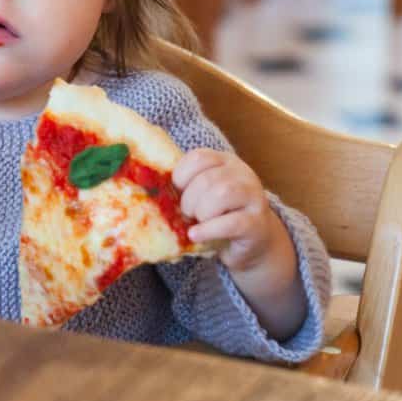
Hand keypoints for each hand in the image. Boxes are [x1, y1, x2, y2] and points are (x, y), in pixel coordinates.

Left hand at [173, 148, 306, 339]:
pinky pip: (230, 222)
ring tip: (196, 222)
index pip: (199, 157)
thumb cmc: (217, 215)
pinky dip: (208, 230)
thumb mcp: (201, 194)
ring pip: (222, 194)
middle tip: (186, 214)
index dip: (181, 176)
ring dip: (201, 212)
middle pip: (207, 178)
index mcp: (225, 162)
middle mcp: (243, 174)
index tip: (177, 192)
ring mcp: (254, 197)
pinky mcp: (257, 223)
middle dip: (189, 200)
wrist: (252, 243)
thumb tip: (145, 183)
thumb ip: (183, 186)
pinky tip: (196, 235)